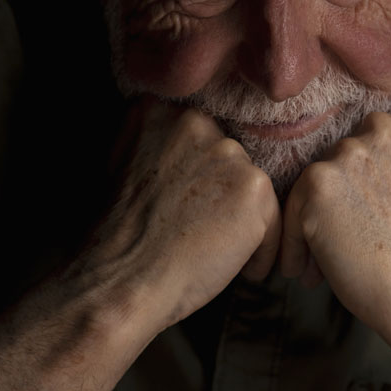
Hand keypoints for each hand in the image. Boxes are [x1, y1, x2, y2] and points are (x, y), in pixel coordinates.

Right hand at [87, 99, 281, 329]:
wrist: (122, 279)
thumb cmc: (117, 240)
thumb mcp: (123, 169)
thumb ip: (157, 150)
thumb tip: (188, 164)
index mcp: (159, 112)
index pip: (199, 137)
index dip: (198, 177)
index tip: (191, 206)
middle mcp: (196, 122)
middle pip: (227, 159)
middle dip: (222, 195)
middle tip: (204, 232)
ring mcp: (227, 152)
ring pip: (251, 188)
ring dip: (242, 221)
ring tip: (220, 254)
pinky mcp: (253, 187)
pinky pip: (273, 219)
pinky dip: (263, 250)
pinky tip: (241, 271)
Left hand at [279, 99, 390, 342]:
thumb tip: (349, 157)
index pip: (364, 134)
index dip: (360, 177)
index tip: (362, 212)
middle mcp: (381, 125)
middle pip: (336, 158)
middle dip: (336, 199)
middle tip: (344, 240)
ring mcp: (349, 152)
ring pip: (311, 184)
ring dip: (312, 221)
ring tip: (325, 261)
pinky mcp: (319, 182)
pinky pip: (288, 212)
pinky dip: (293, 245)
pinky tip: (308, 272)